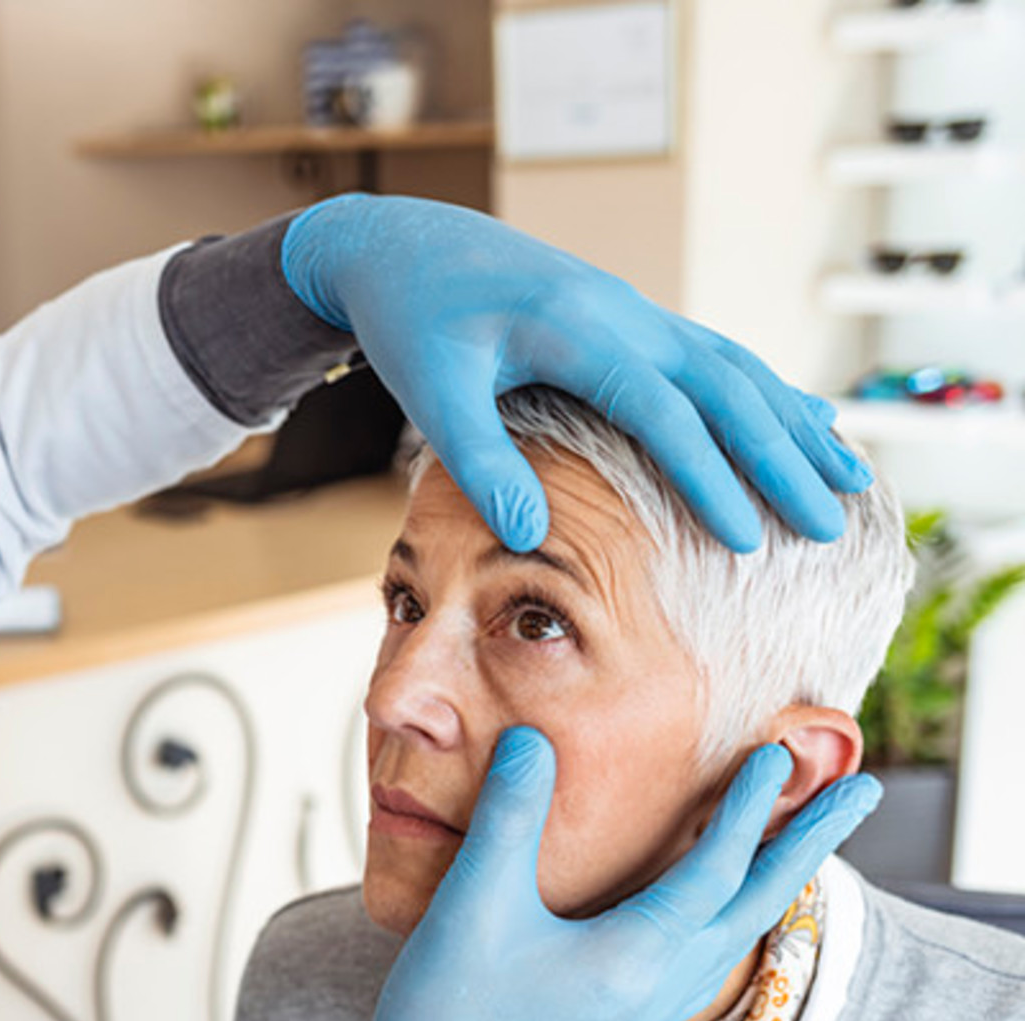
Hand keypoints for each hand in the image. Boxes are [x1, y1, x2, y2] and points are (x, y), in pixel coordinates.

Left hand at [281, 194, 870, 552]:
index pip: (662, 411)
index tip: (744, 539)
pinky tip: (808, 425)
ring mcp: (635, 311)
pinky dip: (768, 396)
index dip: (708, 476)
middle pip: (726, 388)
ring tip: (850, 482)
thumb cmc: (412, 320)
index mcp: (575, 327)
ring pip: (737, 368)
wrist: (405, 244)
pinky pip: (717, 358)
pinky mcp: (632, 318)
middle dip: (781, 459)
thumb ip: (477, 461)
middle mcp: (622, 312)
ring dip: (794, 426)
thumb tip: (529, 536)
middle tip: (829, 525)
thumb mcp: (428, 391)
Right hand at [329, 727, 880, 1020]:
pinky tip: (714, 903)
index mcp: (635, 958)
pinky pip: (702, 956)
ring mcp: (644, 1013)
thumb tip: (533, 739)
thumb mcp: (473, 902)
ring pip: (733, 934)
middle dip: (809, 844)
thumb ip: (509, 817)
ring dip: (773, 878)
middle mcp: (658, 988)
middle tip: (863, 793)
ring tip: (799, 836)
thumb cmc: (447, 1012)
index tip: (780, 752)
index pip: (715, 868)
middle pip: (757, 905)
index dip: (749, 806)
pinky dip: (729, 912)